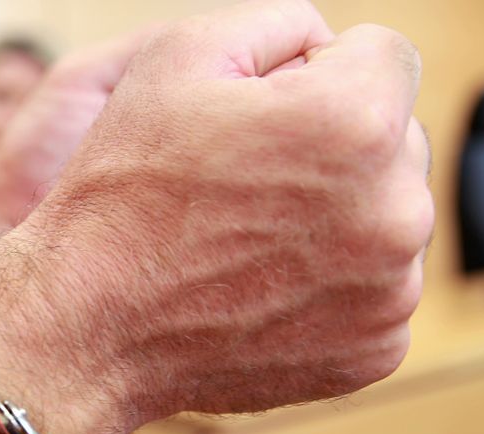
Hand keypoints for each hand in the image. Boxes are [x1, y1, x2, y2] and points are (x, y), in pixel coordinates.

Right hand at [0, 0, 432, 433]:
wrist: (88, 326)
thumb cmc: (121, 194)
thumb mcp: (174, 56)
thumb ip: (279, 23)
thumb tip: (327, 48)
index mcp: (353, 123)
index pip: (385, 58)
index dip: (314, 75)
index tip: (261, 116)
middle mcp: (393, 211)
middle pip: (394, 142)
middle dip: (335, 147)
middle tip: (247, 180)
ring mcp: (389, 292)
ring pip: (387, 217)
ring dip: (336, 215)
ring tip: (245, 237)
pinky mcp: (374, 350)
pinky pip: (374, 288)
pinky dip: (330, 283)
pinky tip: (260, 285)